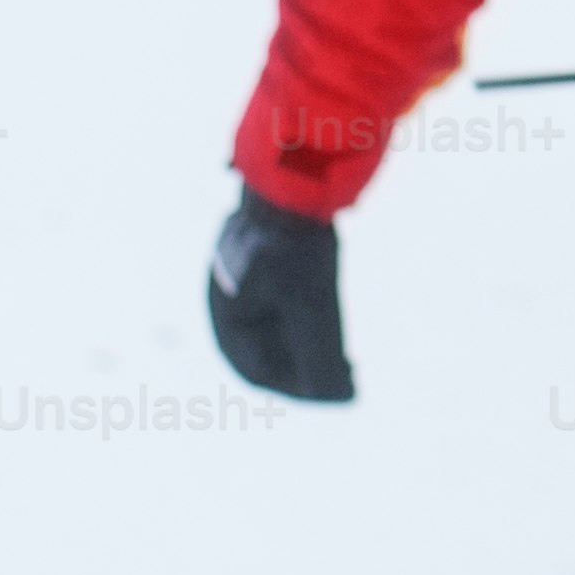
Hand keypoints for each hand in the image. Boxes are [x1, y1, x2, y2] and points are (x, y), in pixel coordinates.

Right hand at [204, 190, 352, 402]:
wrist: (291, 175)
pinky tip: (332, 315)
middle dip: (306, 369)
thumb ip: (323, 359)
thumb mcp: (312, 310)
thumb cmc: (294, 246)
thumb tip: (343, 400)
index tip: (336, 391)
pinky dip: (305, 316)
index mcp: (227, 318)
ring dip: (307, 344)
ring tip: (345, 355)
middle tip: (346, 377)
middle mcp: (227, 301)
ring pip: (275, 325)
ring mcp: (243, 278)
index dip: (300, 388)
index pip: (259, 371)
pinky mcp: (263, 260)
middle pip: (266, 350)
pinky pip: (280, 299)